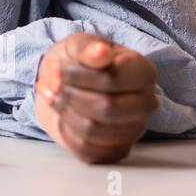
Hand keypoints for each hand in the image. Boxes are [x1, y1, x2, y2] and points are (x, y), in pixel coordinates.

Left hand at [34, 32, 157, 163]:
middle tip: (50, 84)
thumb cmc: (78, 61)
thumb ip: (88, 47)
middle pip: (108, 108)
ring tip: (51, 95)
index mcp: (143, 72)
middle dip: (70, 96)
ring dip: (65, 111)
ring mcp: (132, 130)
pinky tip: (61, 114)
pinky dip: (66, 130)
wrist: (65, 84)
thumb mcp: (78, 44)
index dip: (78, 76)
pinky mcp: (115, 150)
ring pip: (95, 130)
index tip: (54, 68)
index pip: (114, 80)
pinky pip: (87, 149)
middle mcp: (145, 104)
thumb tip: (100, 52)